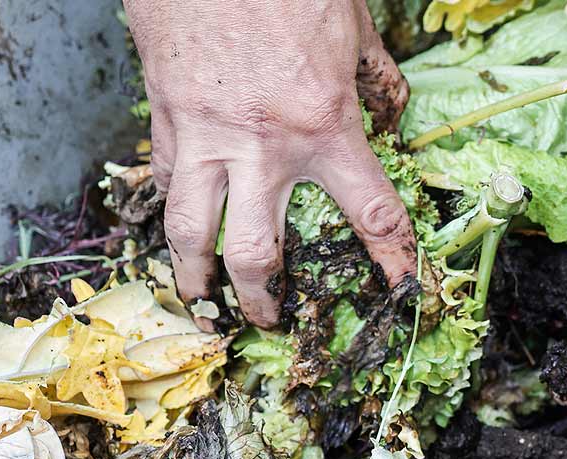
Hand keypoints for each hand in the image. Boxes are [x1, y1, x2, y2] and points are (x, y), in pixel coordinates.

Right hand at [124, 0, 416, 326]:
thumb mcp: (352, 27)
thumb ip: (374, 77)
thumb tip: (392, 108)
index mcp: (324, 125)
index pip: (371, 213)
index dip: (392, 259)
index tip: (401, 289)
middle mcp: (263, 147)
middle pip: (257, 254)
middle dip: (265, 299)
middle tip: (272, 321)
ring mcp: (205, 135)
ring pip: (191, 232)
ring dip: (197, 279)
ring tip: (205, 305)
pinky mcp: (165, 115)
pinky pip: (165, 180)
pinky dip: (173, 207)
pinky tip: (180, 225)